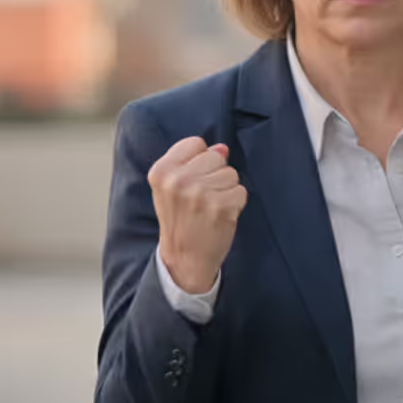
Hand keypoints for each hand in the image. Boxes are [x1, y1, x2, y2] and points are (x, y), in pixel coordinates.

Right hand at [151, 137, 246, 293]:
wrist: (184, 259)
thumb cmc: (180, 220)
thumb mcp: (171, 187)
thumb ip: (192, 162)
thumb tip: (223, 148)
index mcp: (161, 171)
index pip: (195, 143)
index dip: (199, 161)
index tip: (190, 181)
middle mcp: (179, 180)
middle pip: (216, 157)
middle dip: (214, 175)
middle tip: (201, 199)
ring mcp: (201, 194)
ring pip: (231, 173)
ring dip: (226, 190)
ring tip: (210, 208)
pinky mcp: (222, 207)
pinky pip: (241, 191)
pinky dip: (235, 203)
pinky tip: (220, 216)